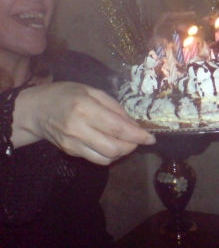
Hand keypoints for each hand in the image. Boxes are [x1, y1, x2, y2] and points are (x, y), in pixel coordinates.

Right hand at [12, 82, 154, 164]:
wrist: (36, 110)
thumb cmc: (66, 94)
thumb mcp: (91, 90)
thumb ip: (114, 106)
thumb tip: (133, 123)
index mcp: (86, 108)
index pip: (118, 128)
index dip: (138, 135)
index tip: (151, 137)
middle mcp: (79, 128)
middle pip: (115, 147)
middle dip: (133, 145)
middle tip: (139, 138)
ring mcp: (73, 143)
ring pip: (107, 157)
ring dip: (123, 152)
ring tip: (127, 142)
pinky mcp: (70, 152)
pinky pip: (97, 160)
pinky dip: (110, 156)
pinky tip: (113, 145)